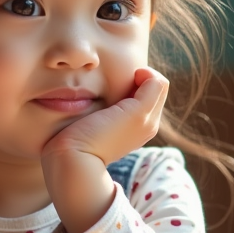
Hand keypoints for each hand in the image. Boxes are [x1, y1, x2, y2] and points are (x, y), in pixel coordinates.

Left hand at [40, 68, 168, 232]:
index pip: (148, 98)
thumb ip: (103, 112)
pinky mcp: (140, 113)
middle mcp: (148, 127)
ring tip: (118, 79)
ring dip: (141, 74)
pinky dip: (145, 72)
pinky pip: (158, 82)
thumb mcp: (95, 123)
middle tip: (113, 80)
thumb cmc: (77, 142)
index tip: (112, 86)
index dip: (134, 84)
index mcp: (138, 130)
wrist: (74, 160)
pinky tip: (124, 76)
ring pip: (158, 84)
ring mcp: (147, 121)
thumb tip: (101, 96)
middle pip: (156, 89)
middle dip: (138, 77)